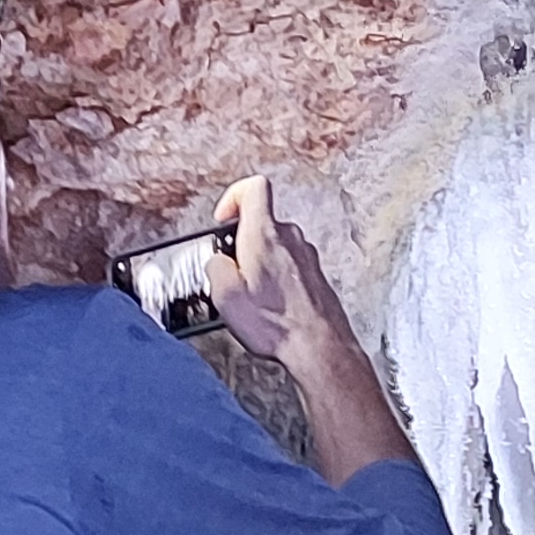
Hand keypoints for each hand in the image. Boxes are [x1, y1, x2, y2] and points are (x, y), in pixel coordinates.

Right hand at [209, 173, 346, 365]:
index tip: (223, 219)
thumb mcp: (226, 296)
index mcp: (264, 234)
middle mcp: (289, 238)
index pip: (254, 188)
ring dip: (260, 261)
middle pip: (262, 221)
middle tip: (232, 269)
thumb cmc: (277, 324)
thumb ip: (215, 267)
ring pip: (276, 244)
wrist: (319, 346)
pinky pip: (289, 264)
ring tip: (251, 293)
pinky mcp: (315, 274)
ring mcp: (306, 255)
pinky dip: (276, 276)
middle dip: (242, 241)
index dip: (233, 197)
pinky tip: (271, 303)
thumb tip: (218, 262)